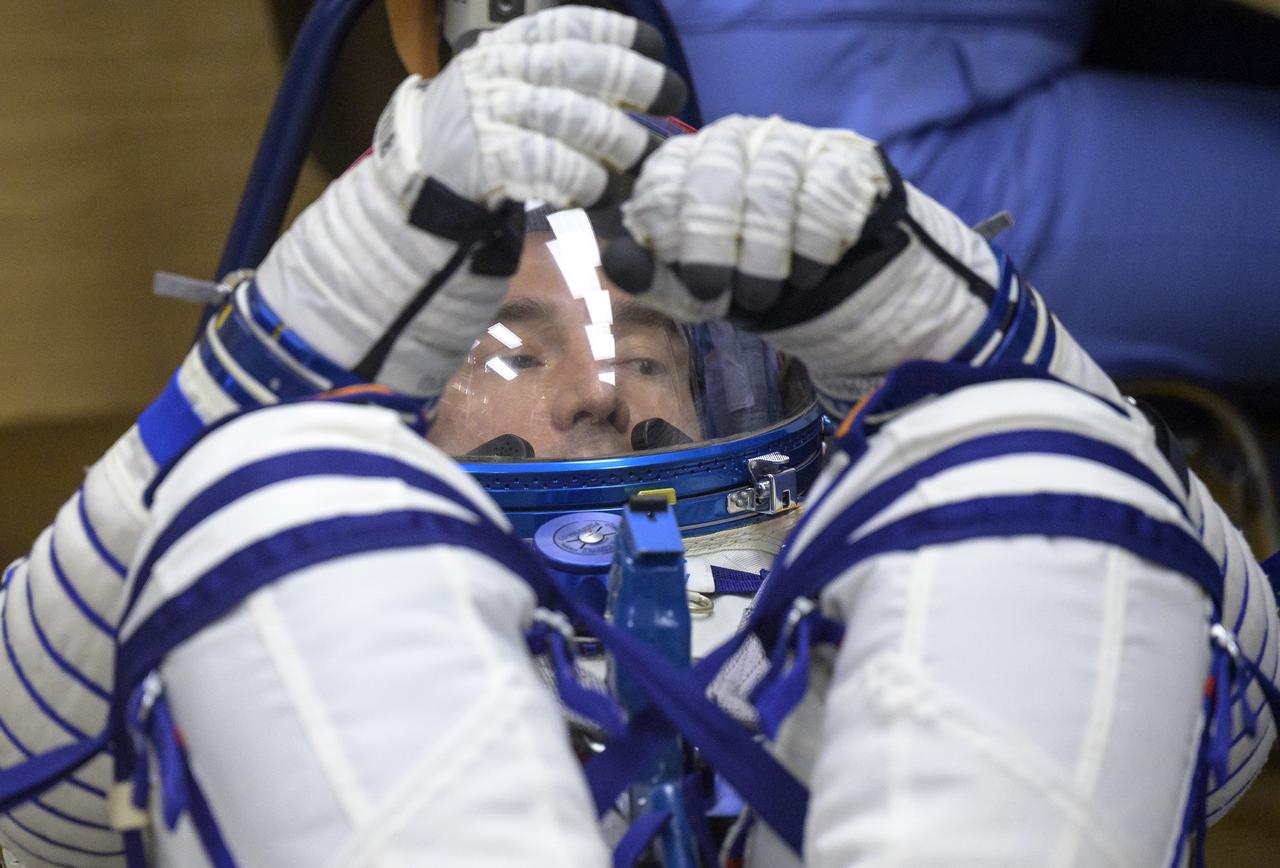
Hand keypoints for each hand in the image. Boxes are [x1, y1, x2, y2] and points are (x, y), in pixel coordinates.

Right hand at [254, 7, 684, 398]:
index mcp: (503, 51)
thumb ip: (550, 82)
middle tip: (672, 99)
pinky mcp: (484, 160)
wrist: (413, 199)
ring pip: (572, 117)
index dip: (615, 33)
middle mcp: (494, 73)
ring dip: (616, 142)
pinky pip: (549, 164)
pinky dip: (584, 180)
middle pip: (579, 66)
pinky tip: (601, 193)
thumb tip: (628, 77)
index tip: (652, 47)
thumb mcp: (504, 98)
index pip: (566, 25)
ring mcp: (486, 115)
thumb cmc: (476, 150)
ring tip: (638, 165)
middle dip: (634, 79)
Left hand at [603, 115, 998, 408]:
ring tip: (764, 295)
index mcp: (683, 162)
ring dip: (764, 256)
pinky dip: (812, 245)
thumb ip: (651, 276)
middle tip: (722, 295)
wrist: (824, 282)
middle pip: (713, 178)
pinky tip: (808, 274)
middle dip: (713, 247)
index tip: (692, 283)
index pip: (665, 182)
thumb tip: (615, 258)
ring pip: (770, 188)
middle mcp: (732, 139)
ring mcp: (787, 142)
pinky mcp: (840, 157)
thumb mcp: (691, 290)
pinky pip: (823, 194)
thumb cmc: (742, 278)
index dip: (674, 237)